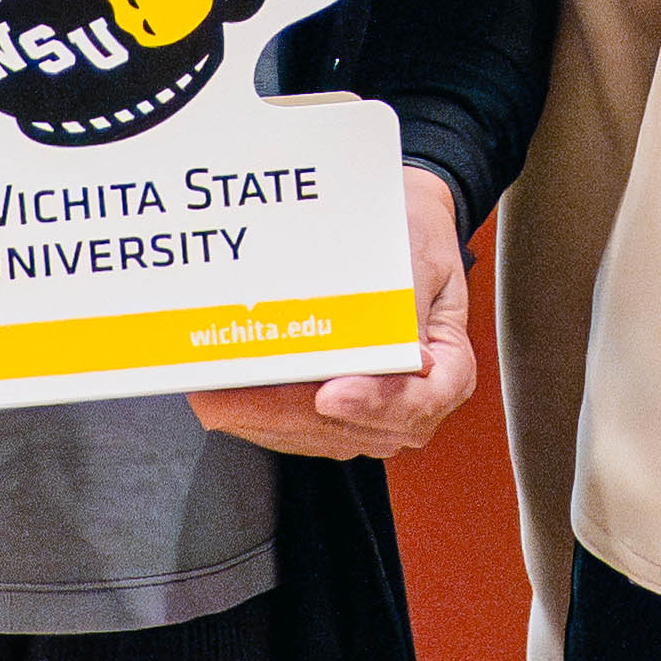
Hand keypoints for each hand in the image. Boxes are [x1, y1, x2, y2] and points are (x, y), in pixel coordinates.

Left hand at [193, 165, 474, 461]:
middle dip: (285, 413)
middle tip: (236, 397)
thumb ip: (404, 305)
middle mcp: (410, 402)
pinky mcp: (332, 413)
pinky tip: (220, 395)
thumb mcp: (420, 255)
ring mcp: (368, 413)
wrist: (407, 226)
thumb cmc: (416, 236)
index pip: (415, 403)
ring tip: (213, 395)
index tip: (330, 395)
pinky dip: (255, 414)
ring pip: (312, 433)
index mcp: (447, 371)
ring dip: (260, 417)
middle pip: (350, 427)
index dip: (371, 403)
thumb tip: (388, 350)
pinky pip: (292, 426)